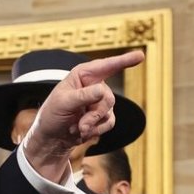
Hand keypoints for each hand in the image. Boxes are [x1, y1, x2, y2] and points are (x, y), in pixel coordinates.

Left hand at [22, 50, 144, 181]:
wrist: (53, 138)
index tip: (141, 55)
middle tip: (80, 124)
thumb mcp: (63, 103)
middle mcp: (94, 85)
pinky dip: (96, 130)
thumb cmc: (53, 115)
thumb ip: (83, 96)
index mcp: (83, 74)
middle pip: (108, 97)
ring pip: (109, 111)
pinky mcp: (103, 116)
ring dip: (92, 124)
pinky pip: (109, 122)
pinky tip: (83, 131)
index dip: (124, 60)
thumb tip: (102, 90)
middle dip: (95, 114)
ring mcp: (100, 101)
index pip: (107, 65)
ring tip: (76, 127)